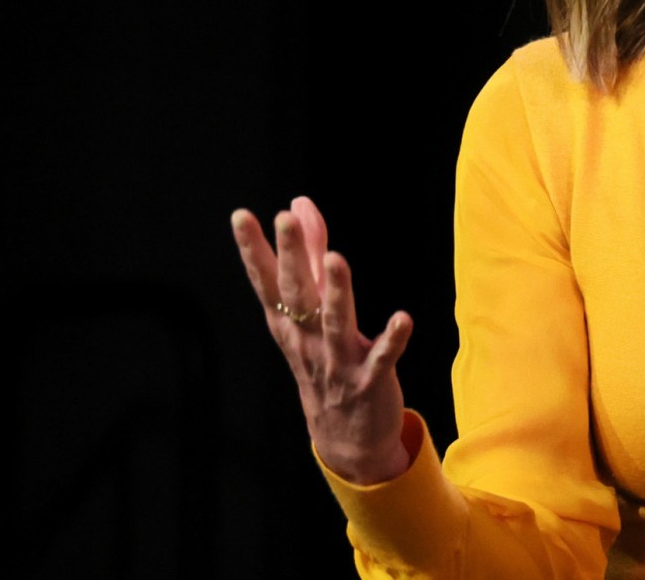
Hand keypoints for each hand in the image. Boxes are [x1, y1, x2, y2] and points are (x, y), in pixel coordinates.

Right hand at [230, 196, 414, 484]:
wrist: (345, 439)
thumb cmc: (325, 363)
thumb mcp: (311, 311)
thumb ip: (309, 255)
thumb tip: (299, 204)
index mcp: (290, 325)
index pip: (267, 281)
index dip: (253, 249)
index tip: (241, 216)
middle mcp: (307, 342)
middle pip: (297, 295)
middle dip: (291, 256)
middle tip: (284, 220)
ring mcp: (337, 363)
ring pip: (334, 324)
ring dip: (336, 292)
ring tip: (336, 259)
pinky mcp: (370, 381)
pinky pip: (381, 358)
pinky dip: (391, 339)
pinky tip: (404, 318)